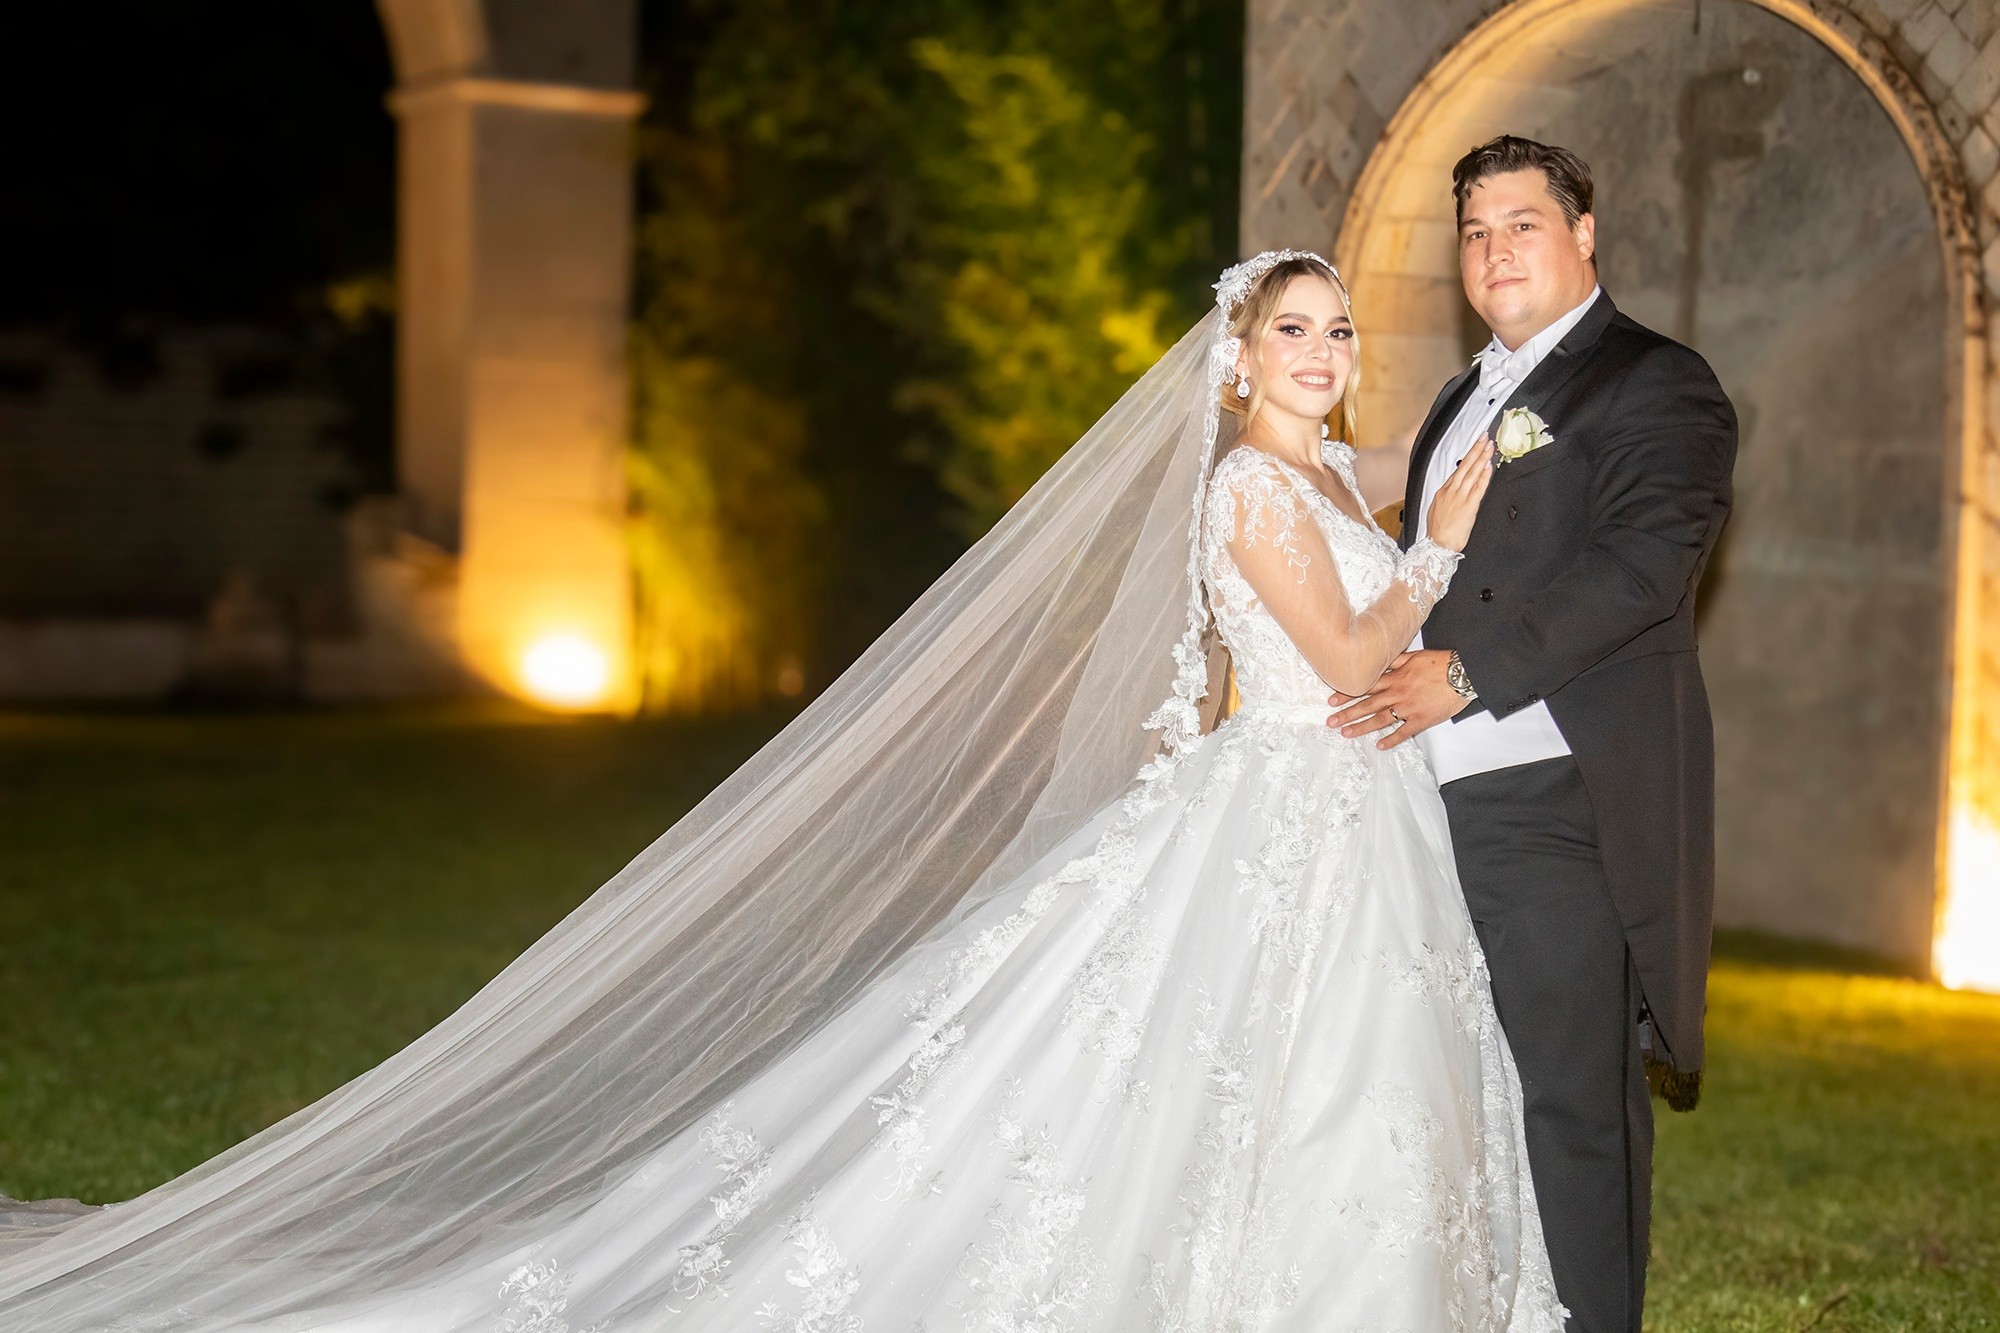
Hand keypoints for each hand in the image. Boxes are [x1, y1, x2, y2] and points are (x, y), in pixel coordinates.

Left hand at [1326, 650, 1469, 748]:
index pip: (1365, 686)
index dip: (1347, 693)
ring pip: (1380, 719)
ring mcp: (1408, 708)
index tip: (1332, 700)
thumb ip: (1395, 660)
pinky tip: (1380, 746)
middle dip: (1347, 713)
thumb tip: (1379, 659)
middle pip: (1367, 705)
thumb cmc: (1440, 663)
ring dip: (1362, 727)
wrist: (1462, 674)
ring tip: (1346, 733)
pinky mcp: (1421, 719)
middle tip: (1331, 722)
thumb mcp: (1414, 656)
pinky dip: (1392, 740)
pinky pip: (1404, 732)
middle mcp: (1397, 693)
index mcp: (1395, 678)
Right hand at [1426, 437, 1494, 551]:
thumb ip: (1446, 498)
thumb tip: (1453, 491)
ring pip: (1472, 473)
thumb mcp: (1437, 511)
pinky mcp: (1469, 507)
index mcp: (1442, 492)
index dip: (1467, 457)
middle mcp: (1451, 492)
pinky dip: (1483, 476)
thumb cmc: (1437, 532)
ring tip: (1489, 447)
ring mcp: (1460, 498)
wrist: (1437, 546)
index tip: (1475, 446)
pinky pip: (1478, 488)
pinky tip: (1488, 466)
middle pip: (1464, 466)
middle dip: (1475, 450)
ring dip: (1481, 458)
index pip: (1457, 470)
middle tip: (1484, 437)